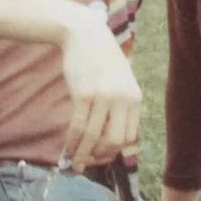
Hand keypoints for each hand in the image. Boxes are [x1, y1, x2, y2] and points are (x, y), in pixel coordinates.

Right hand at [59, 14, 142, 172]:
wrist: (85, 34)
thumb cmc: (101, 60)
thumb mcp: (121, 81)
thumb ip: (120, 105)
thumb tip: (111, 137)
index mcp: (135, 98)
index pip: (129, 137)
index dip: (115, 152)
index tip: (102, 157)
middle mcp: (123, 99)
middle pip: (115, 141)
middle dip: (101, 157)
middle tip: (88, 163)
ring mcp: (104, 97)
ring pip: (94, 137)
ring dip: (83, 155)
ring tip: (75, 165)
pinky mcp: (84, 94)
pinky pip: (78, 127)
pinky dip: (72, 142)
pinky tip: (66, 150)